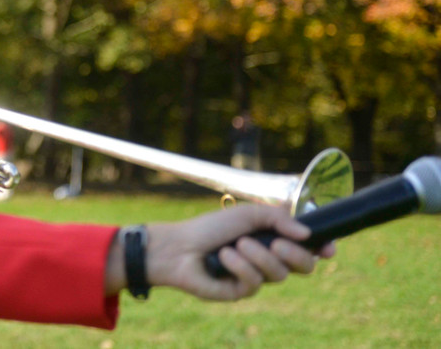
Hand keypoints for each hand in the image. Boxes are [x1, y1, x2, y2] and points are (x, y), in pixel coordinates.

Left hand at [121, 204, 334, 300]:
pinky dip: (240, 266)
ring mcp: (257, 277)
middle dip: (296, 255)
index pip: (307, 247)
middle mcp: (269, 259)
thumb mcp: (247, 214)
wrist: (179, 246)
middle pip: (304, 266)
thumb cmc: (211, 228)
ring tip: (237, 245)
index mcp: (273, 239)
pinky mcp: (242, 292)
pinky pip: (255, 283)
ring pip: (280, 274)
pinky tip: (224, 257)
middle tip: (278, 244)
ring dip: (259, 256)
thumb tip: (307, 233)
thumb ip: (278, 218)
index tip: (329, 247)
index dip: (322, 248)